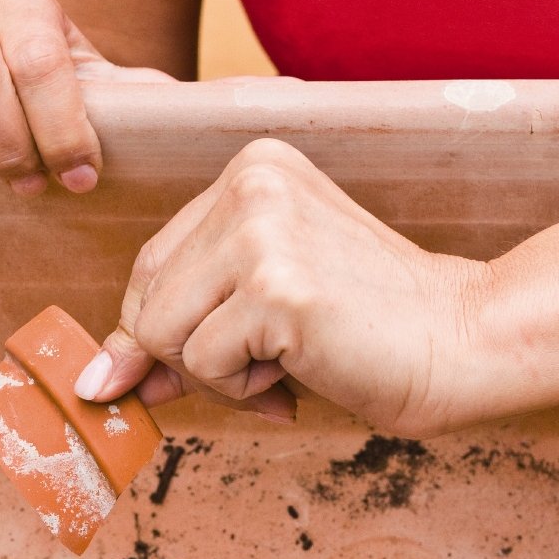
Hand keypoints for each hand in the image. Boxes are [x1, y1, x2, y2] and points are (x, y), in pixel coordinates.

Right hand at [0, 0, 173, 195]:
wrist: (25, 110)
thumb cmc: (76, 114)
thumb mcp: (124, 104)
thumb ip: (167, 106)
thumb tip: (272, 104)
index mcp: (31, 7)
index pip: (42, 59)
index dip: (62, 127)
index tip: (80, 178)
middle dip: (8, 139)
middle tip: (25, 182)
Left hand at [72, 138, 493, 437]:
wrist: (463, 342)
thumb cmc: (365, 329)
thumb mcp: (257, 308)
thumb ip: (177, 323)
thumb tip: (95, 380)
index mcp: (252, 168)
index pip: (151, 264)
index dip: (167, 329)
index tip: (225, 356)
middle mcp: (251, 184)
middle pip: (145, 299)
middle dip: (189, 354)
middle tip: (269, 363)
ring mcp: (263, 232)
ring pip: (162, 334)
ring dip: (219, 375)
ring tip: (292, 360)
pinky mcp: (275, 288)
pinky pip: (200, 365)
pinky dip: (244, 389)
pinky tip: (305, 368)